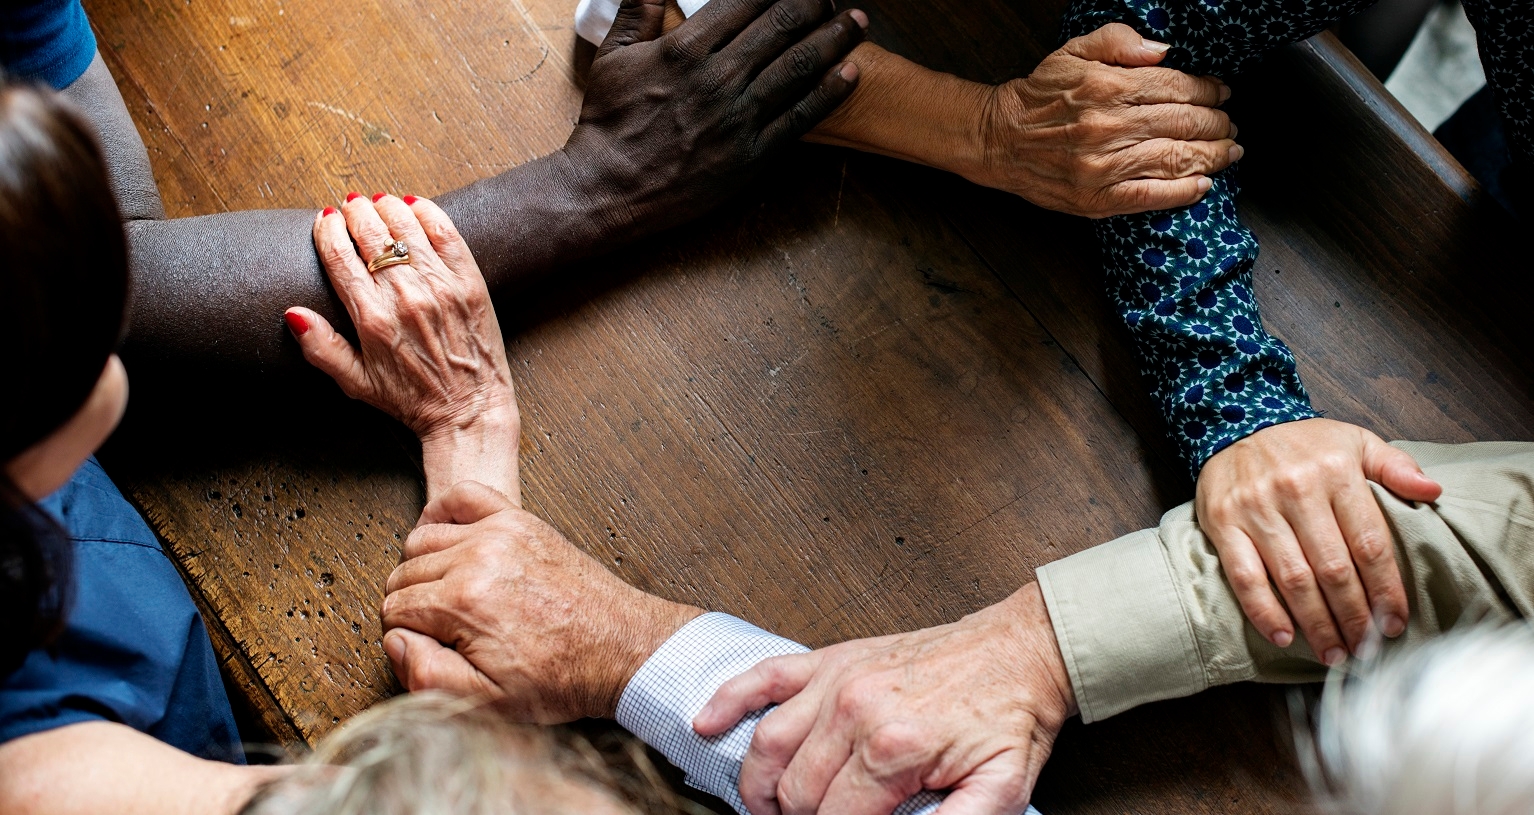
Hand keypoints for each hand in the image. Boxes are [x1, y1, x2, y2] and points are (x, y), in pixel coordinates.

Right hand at [286, 194, 519, 500]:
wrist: (470, 411)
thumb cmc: (412, 399)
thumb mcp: (357, 383)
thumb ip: (322, 348)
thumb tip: (292, 313)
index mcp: (373, 319)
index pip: (341, 258)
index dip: (328, 231)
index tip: (325, 218)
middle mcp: (406, 297)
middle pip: (372, 236)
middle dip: (356, 213)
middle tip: (351, 205)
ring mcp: (441, 287)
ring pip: (407, 229)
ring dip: (388, 208)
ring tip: (378, 202)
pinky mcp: (470, 283)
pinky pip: (447, 235)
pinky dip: (429, 215)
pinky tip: (415, 206)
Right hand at [380, 481, 702, 722]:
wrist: (619, 647)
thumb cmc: (560, 676)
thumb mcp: (488, 702)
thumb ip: (427, 675)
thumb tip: (395, 640)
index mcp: (463, 603)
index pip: (394, 612)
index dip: (408, 637)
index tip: (435, 649)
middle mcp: (477, 558)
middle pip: (404, 575)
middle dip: (413, 604)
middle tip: (444, 629)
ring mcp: (500, 532)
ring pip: (422, 540)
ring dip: (424, 566)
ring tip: (448, 595)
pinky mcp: (520, 519)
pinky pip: (462, 496)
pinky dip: (444, 512)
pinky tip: (450, 542)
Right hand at [562, 0, 865, 234]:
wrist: (608, 188)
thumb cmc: (609, 122)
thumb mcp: (614, 56)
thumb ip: (638, 8)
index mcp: (686, 47)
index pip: (746, 0)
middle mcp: (719, 76)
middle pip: (781, 24)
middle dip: (814, 2)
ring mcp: (739, 116)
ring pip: (799, 66)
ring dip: (835, 37)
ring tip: (858, 20)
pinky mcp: (752, 154)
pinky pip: (800, 118)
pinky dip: (830, 92)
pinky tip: (851, 72)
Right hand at [693, 584, 1075, 814]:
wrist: (1017, 652)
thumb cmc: (1008, 716)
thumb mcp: (1000, 790)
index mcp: (894, 748)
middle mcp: (856, 710)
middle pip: (795, 790)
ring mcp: (837, 679)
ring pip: (769, 745)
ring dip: (758, 786)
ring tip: (765, 810)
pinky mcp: (832, 658)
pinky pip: (765, 678)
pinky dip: (728, 702)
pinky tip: (709, 725)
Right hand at [971, 23, 1237, 216]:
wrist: (999, 139)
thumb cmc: (1039, 96)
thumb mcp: (1073, 51)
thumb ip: (1119, 41)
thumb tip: (1163, 51)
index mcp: (1107, 88)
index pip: (1177, 87)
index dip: (1208, 90)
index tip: (1221, 93)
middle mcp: (1108, 127)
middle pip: (1184, 123)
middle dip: (1216, 123)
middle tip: (1229, 124)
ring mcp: (1103, 167)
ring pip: (1175, 160)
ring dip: (1211, 157)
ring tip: (1228, 152)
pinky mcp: (1096, 199)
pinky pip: (1152, 197)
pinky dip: (1183, 192)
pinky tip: (1203, 185)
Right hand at [1196, 418, 1442, 663]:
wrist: (1234, 423)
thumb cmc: (1303, 444)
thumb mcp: (1354, 441)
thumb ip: (1395, 467)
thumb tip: (1433, 493)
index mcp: (1336, 472)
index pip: (1369, 543)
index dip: (1386, 590)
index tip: (1395, 621)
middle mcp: (1296, 490)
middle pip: (1333, 569)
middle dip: (1353, 616)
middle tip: (1365, 648)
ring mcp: (1256, 508)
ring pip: (1292, 579)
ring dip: (1316, 624)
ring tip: (1333, 653)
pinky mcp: (1222, 522)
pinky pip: (1244, 576)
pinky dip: (1264, 611)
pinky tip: (1284, 635)